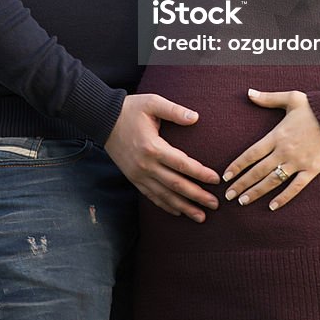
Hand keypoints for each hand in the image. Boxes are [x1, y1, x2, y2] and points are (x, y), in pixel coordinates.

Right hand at [105, 93, 219, 222]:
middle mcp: (146, 165)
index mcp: (153, 147)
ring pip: (164, 196)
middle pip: (176, 185)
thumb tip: (195, 117)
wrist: (103, 119)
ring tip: (201, 216)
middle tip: (215, 204)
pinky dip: (165, 205)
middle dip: (197, 196)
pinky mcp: (133, 178)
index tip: (216, 179)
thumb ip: (174, 110)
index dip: (200, 173)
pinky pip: (151, 196)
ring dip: (184, 207)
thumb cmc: (131, 109)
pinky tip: (178, 212)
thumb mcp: (152, 102)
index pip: (182, 164)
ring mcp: (138, 174)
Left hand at [221, 89, 319, 210]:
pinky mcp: (312, 170)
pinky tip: (272, 207)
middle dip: (242, 183)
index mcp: (277, 134)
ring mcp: (298, 162)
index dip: (237, 166)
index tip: (226, 176)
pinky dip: (284, 198)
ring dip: (256, 192)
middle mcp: (285, 150)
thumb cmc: (316, 107)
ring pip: (273, 181)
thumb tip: (249, 92)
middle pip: (258, 170)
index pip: (251, 153)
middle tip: (229, 195)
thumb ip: (268, 98)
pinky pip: (295, 187)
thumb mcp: (291, 98)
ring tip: (243, 201)